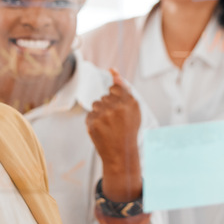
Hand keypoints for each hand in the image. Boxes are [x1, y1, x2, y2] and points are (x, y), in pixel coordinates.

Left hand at [86, 69, 142, 200]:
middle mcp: (117, 107)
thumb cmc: (128, 130)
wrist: (121, 153)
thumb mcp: (133, 108)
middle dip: (108, 107)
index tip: (118, 108)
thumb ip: (123, 87)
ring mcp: (104, 115)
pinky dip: (94, 121)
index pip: (115, 88)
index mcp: (129, 102)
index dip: (115, 98)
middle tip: (115, 121)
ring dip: (100, 113)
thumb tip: (112, 69)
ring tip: (109, 125)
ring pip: (96, 104)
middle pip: (104, 97)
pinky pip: (90, 114)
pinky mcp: (93, 123)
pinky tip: (102, 130)